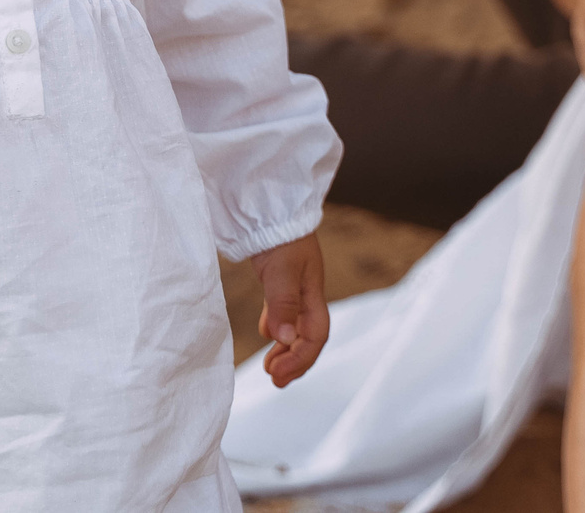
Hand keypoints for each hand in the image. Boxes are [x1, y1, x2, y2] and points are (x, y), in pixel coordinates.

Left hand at [250, 233, 329, 387]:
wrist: (270, 204)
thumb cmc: (280, 233)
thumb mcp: (281, 269)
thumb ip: (283, 304)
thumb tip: (284, 341)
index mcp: (313, 292)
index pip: (316, 335)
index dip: (300, 359)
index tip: (275, 375)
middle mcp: (307, 292)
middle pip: (309, 335)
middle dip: (295, 361)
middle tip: (274, 379)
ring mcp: (295, 286)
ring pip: (297, 326)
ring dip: (287, 348)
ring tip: (270, 365)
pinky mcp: (281, 278)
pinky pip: (286, 311)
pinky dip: (278, 327)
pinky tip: (268, 332)